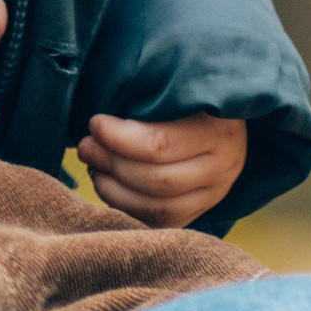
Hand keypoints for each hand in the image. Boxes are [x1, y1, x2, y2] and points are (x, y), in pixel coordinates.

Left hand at [76, 111, 247, 227]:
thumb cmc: (185, 96)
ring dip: (114, 190)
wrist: (219, 118)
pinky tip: (109, 187)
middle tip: (86, 148)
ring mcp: (215, 194)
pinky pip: (158, 223)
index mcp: (219, 127)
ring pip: (157, 208)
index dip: (118, 138)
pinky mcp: (200, 212)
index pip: (161, 144)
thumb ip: (146, 98)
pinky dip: (127, 208)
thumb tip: (97, 123)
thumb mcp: (176, 88)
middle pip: (157, 180)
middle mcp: (224, 165)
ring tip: (95, 167)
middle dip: (111, 163)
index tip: (95, 124)